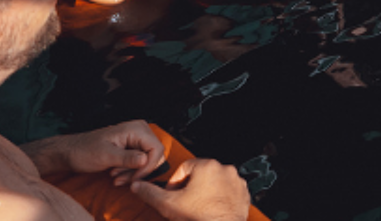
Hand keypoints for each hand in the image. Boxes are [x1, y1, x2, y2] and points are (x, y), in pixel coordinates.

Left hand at [23, 121, 163, 182]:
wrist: (70, 152)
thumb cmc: (84, 151)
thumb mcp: (105, 156)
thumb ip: (127, 158)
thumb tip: (145, 160)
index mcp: (136, 129)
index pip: (156, 149)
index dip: (149, 166)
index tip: (134, 179)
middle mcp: (140, 131)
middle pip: (153, 155)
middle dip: (139, 171)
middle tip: (121, 180)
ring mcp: (136, 138)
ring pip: (146, 160)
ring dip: (132, 173)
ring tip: (115, 178)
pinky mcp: (132, 146)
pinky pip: (139, 161)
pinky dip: (129, 171)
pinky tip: (115, 175)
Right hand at [130, 158, 252, 220]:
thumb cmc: (197, 217)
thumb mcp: (167, 204)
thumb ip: (150, 192)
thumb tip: (137, 185)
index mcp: (207, 166)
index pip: (184, 167)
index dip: (174, 182)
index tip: (172, 195)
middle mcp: (225, 169)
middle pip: (200, 174)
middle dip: (189, 187)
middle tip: (183, 203)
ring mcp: (237, 181)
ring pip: (214, 182)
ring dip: (204, 191)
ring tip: (196, 208)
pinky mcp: (244, 194)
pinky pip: (228, 191)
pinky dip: (219, 198)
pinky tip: (210, 210)